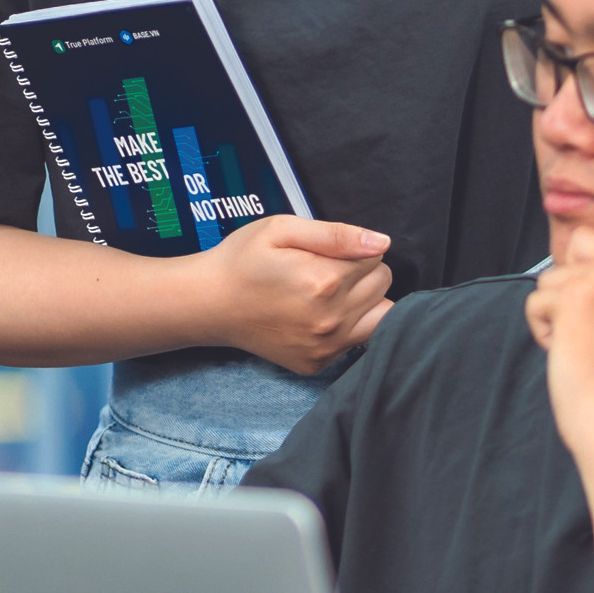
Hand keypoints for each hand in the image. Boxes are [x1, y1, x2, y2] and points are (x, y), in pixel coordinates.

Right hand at [195, 216, 395, 374]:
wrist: (210, 304)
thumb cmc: (243, 260)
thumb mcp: (282, 229)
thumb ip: (336, 234)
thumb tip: (381, 243)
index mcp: (324, 281)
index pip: (378, 258)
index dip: (356, 249)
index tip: (328, 252)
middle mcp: (330, 320)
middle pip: (383, 287)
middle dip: (364, 274)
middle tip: (328, 270)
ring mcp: (325, 347)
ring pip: (381, 318)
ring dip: (365, 303)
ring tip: (331, 293)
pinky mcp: (318, 364)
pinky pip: (356, 342)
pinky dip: (348, 328)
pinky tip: (318, 316)